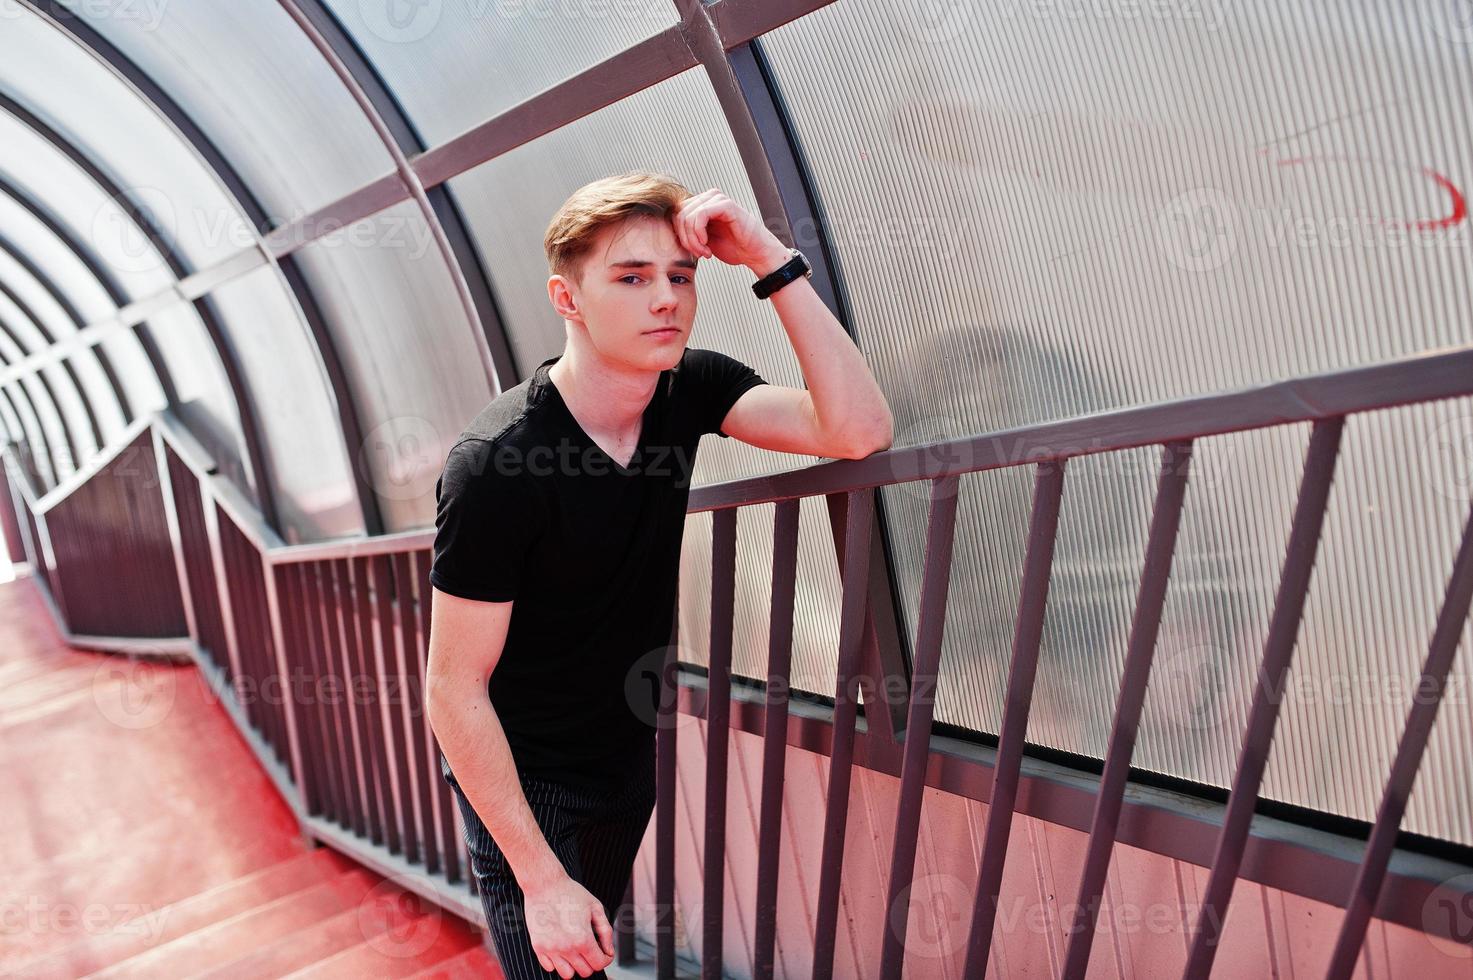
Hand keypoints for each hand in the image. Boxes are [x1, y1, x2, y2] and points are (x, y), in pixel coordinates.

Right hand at [522, 874, 615, 977]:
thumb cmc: (571, 893)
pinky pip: (550, 968)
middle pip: (585, 972)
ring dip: (574, 965)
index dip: (605, 958)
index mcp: (582, 938)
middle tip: (590, 947)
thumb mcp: (595, 907)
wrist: (544, 884)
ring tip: (575, 950)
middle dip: (591, 961)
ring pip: (567, 974)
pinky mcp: (538, 947)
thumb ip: (605, 931)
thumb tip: (609, 951)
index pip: (599, 964)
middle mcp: (566, 948)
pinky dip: (557, 962)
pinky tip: (561, 947)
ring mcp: (550, 949)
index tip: (604, 951)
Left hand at [672, 187, 789, 273]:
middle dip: (684, 239)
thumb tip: (665, 229)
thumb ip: (687, 230)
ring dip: (692, 240)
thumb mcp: (702, 239)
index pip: (675, 214)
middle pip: (678, 214)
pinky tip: (707, 245)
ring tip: (704, 252)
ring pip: (687, 216)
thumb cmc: (733, 247)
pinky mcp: (726, 205)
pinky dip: (699, 234)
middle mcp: (708, 197)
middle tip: (698, 253)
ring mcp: (717, 199)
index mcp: (701, 204)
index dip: (678, 235)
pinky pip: (700, 215)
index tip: (692, 251)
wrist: (755, 253)